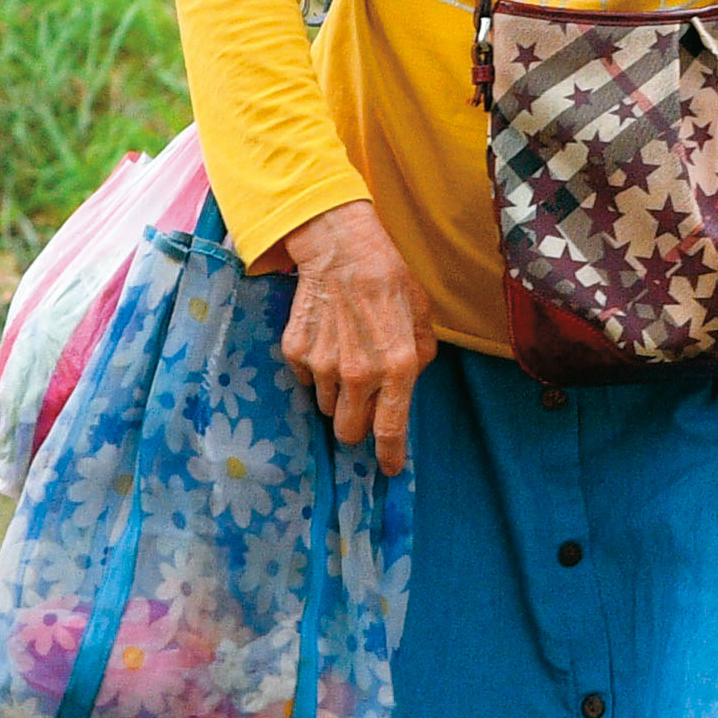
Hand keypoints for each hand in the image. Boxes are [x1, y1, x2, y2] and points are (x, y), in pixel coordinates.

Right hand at [280, 203, 429, 469]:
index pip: (390, 431)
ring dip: (338, 396)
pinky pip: (307, 380)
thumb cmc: (390, 280)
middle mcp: (359, 374)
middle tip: (362, 406)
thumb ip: (419, 358)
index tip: (388, 469)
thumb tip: (407, 386)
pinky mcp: (296, 353)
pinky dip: (317, 371)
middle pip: (348, 433)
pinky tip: (327, 341)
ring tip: (346, 358)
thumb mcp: (421, 318)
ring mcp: (323, 365)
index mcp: (397, 367)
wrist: (341, 248)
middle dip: (356, 427)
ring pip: (327, 407)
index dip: (389, 456)